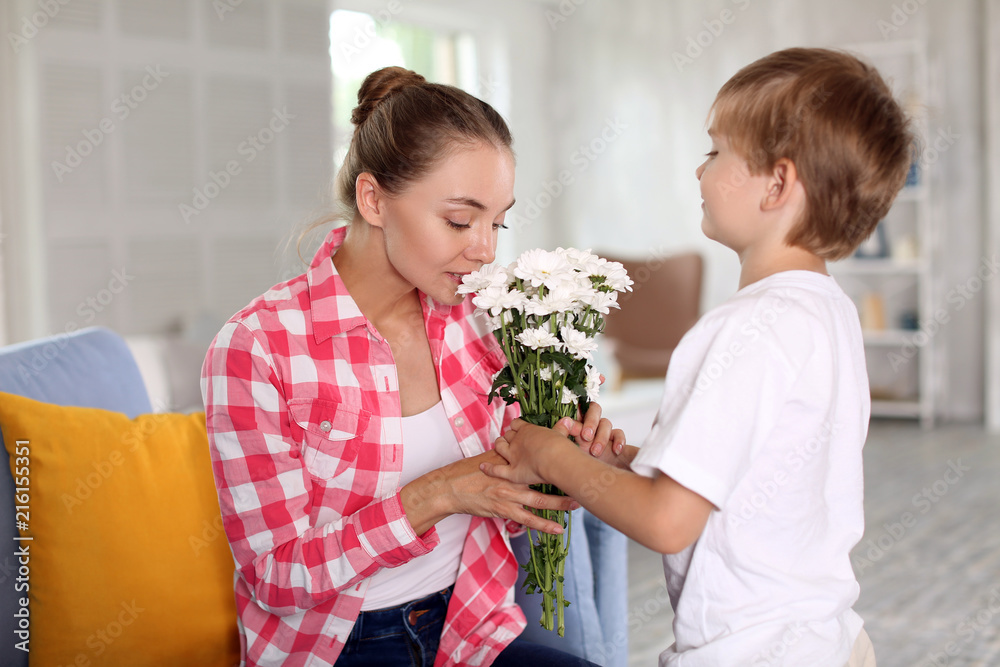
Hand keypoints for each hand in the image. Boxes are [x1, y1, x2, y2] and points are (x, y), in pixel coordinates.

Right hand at [402, 449, 577, 535]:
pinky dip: (544, 525)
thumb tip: (523, 447)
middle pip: (544, 479)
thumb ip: (509, 455)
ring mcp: (509, 495)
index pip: (538, 460)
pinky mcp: (503, 510)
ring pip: (540, 500)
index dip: (556, 460)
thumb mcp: (491, 457)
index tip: (574, 460)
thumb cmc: (470, 471)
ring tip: (577, 505)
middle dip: (565, 481)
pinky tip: (558, 530)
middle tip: (584, 482)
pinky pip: (528, 520)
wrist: (451, 487)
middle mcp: (513, 478)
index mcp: (511, 463)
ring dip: (560, 503)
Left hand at [482, 418, 576, 485]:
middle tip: (509, 440)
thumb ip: (561, 428)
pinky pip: (496, 470)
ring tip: (499, 446)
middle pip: (507, 435)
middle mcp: (517, 441)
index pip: (516, 424)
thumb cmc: (561, 447)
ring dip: (499, 446)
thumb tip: (567, 420)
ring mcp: (512, 456)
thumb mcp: (561, 434)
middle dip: (507, 437)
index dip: (516, 426)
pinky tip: (483, 467)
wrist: (556, 460)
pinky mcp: (511, 472)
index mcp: (528, 430)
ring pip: (500, 448)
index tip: (517, 428)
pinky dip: (488, 468)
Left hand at [572, 402, 627, 463]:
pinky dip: (619, 441)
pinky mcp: (614, 439)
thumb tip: (566, 421)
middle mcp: (590, 424)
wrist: (592, 475)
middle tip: (586, 437)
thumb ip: (567, 433)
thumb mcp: (570, 448)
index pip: (578, 406)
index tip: (572, 422)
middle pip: (594, 409)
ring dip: (601, 437)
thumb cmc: (576, 462)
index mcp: (575, 423)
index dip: (577, 409)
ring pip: (606, 423)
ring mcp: (603, 431)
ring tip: (595, 452)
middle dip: (591, 422)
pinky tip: (616, 451)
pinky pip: (619, 433)